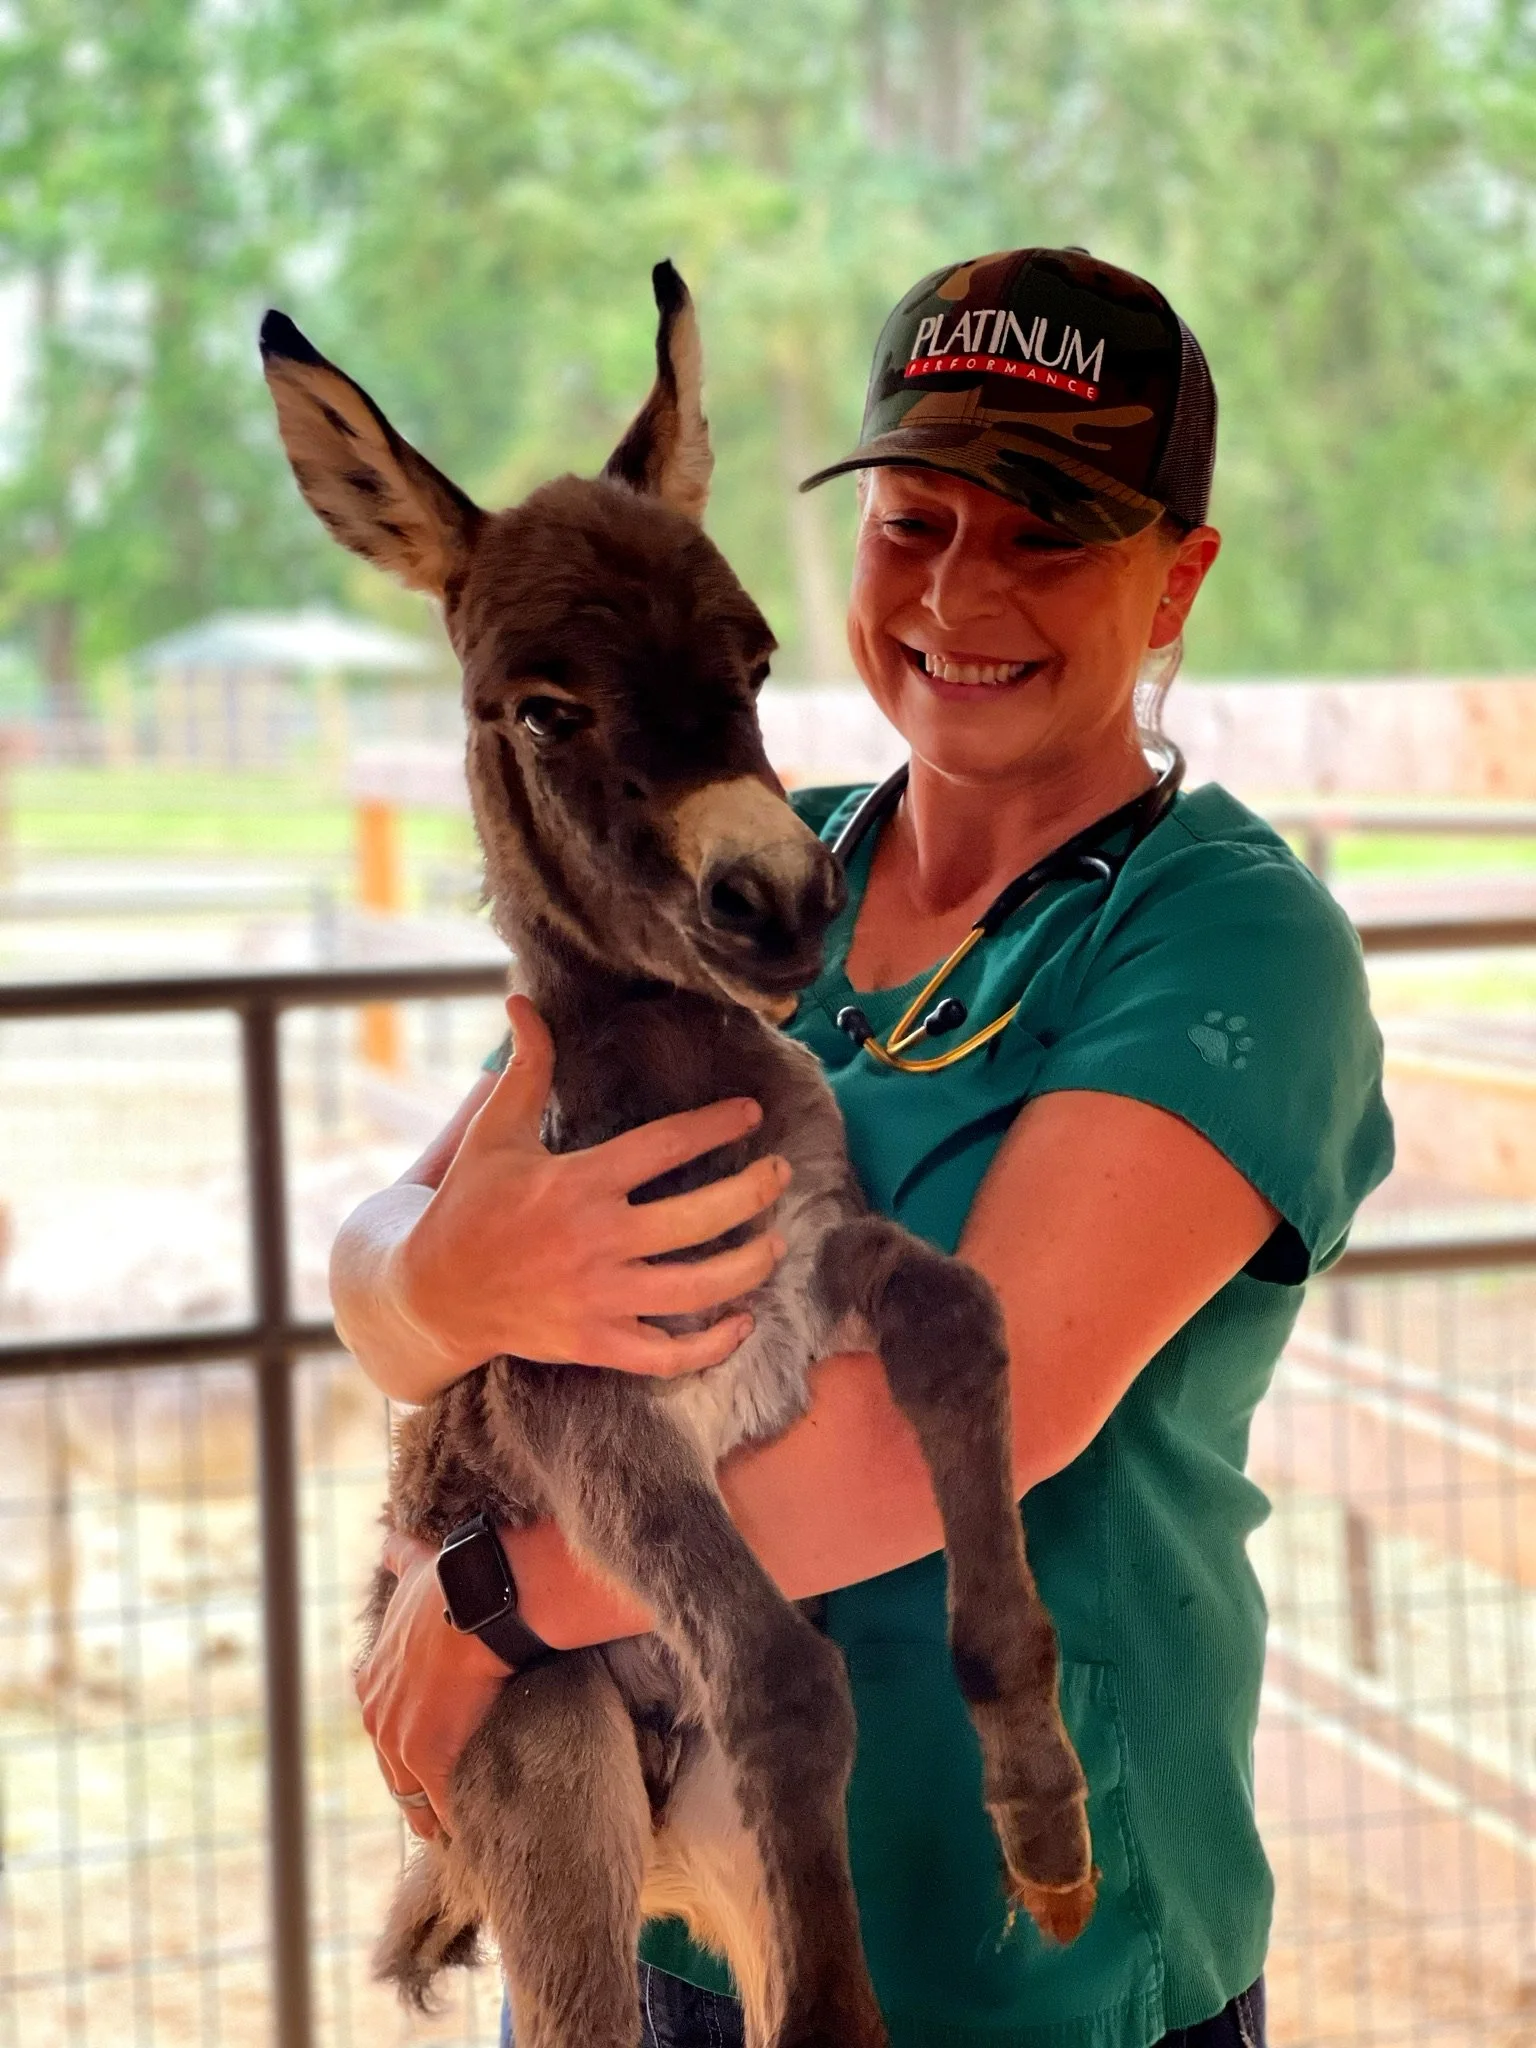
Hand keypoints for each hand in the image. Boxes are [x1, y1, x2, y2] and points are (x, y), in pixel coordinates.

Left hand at [355, 1529, 509, 1839]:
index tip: (426, 1742)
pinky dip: (457, 1818)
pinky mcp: (428, 1761)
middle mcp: (375, 1716)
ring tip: (450, 1829)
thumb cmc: (449, 1584)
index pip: (382, 1723)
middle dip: (412, 1782)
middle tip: (435, 1803)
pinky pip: (441, 1806)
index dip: (405, 1733)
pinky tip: (472, 1832)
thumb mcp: (412, 1569)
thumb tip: (389, 1539)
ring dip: (430, 1811)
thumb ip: (398, 1558)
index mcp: (371, 1680)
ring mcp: (397, 1742)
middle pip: (391, 1768)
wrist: (474, 1602)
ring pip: (410, 1796)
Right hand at [393, 994, 790, 1377]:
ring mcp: (600, 1298)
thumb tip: (522, 1003)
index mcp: (577, 1183)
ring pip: (697, 1288)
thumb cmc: (468, 1207)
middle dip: (753, 1193)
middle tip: (781, 1174)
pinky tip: (742, 1321)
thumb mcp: (492, 1134)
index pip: (665, 1146)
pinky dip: (712, 1345)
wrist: (432, 1294)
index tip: (752, 1112)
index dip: (716, 1125)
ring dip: (748, 1266)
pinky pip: (668, 1354)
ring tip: (776, 1245)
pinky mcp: (596, 1343)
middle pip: (699, 1218)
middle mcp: (596, 1241)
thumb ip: (524, 1070)